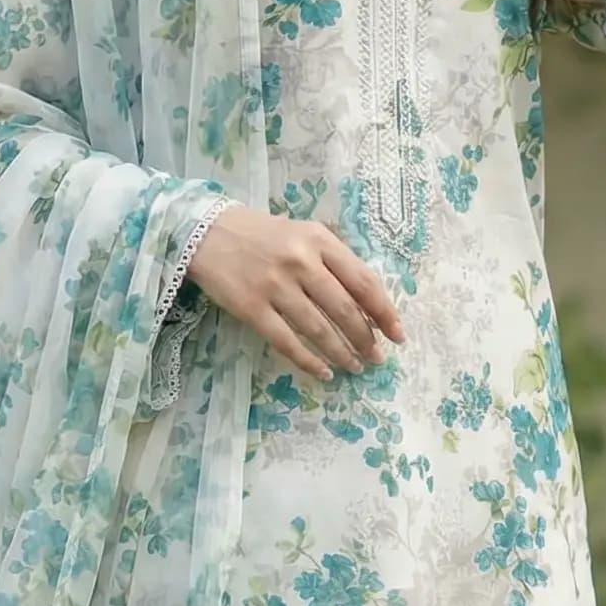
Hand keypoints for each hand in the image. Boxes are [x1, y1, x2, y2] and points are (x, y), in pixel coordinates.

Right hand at [187, 206, 404, 382]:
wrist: (207, 232)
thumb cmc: (264, 235)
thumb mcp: (305, 234)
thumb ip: (334, 262)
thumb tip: (369, 303)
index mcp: (320, 241)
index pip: (363, 281)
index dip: (385, 312)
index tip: (397, 335)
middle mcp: (301, 261)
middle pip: (345, 310)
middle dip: (366, 340)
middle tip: (376, 359)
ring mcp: (275, 286)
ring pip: (319, 329)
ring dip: (342, 353)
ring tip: (354, 367)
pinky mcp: (252, 308)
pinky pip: (287, 342)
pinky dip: (309, 361)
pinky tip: (324, 372)